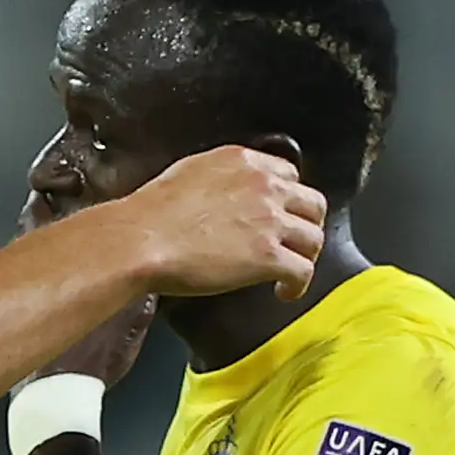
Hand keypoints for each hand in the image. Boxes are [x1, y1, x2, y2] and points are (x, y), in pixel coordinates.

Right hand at [100, 147, 326, 299]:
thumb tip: (223, 192)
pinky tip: (284, 292)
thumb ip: (219, 177)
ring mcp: (270, 221)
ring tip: (290, 272)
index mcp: (244, 162)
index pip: (288, 174)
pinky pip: (303, 270)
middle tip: (294, 242)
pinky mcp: (268, 256)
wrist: (141, 239)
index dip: (287, 198)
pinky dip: (298, 285)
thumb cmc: (150, 213)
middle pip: (312, 203)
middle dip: (306, 225)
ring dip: (305, 256)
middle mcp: (264, 186)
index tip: (280, 214)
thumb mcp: (189, 173)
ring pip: (313, 237)